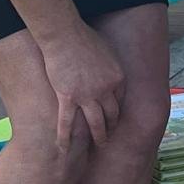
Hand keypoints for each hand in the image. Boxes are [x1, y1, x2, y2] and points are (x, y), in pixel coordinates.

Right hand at [40, 25, 124, 149]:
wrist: (65, 35)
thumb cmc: (84, 38)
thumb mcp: (106, 51)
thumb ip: (109, 65)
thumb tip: (108, 71)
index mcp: (117, 78)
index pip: (119, 101)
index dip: (116, 112)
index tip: (113, 119)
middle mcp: (105, 90)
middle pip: (111, 115)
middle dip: (111, 128)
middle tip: (109, 138)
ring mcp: (87, 96)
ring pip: (95, 123)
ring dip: (99, 137)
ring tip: (100, 146)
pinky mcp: (68, 98)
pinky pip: (67, 124)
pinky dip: (65, 138)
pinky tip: (64, 149)